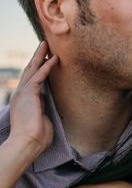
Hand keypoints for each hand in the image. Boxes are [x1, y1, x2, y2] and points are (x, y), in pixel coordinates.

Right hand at [7, 42, 57, 161]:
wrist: (27, 142)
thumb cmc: (37, 137)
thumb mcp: (43, 119)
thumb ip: (45, 110)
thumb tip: (51, 107)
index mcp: (24, 101)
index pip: (31, 80)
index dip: (37, 68)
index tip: (44, 59)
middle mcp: (21, 94)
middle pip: (29, 70)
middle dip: (37, 57)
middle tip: (44, 45)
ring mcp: (23, 93)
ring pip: (32, 69)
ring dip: (40, 56)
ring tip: (46, 44)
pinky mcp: (28, 93)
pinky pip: (39, 76)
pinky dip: (47, 66)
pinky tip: (54, 58)